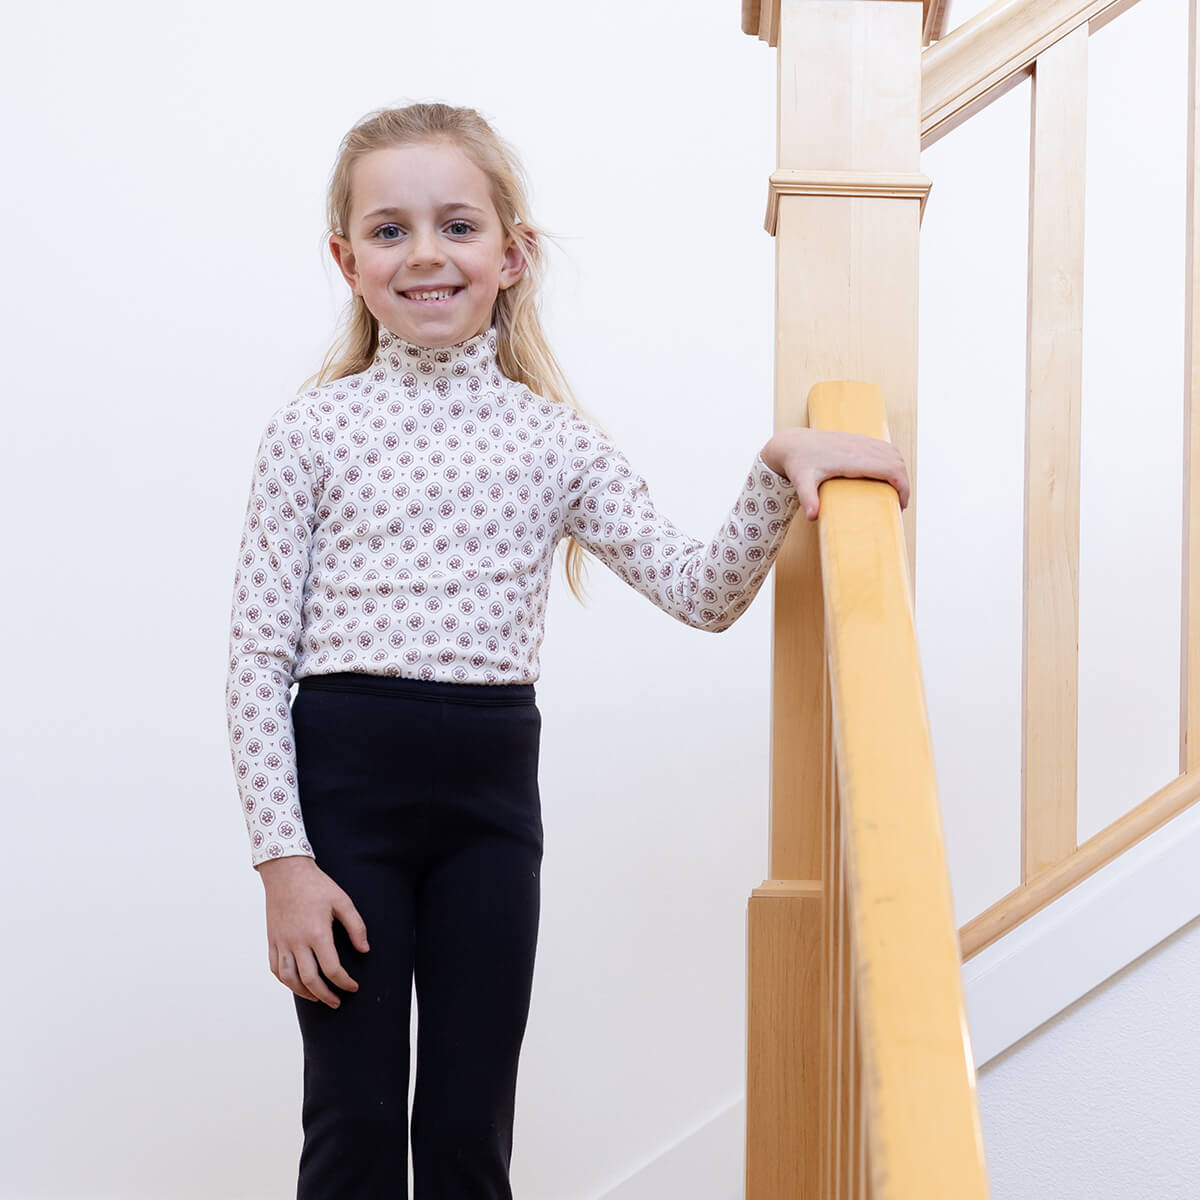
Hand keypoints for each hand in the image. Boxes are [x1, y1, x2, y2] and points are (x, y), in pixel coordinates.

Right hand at [257, 855, 369, 1008]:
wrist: (286, 872)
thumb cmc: (316, 885)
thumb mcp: (342, 901)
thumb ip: (356, 926)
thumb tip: (365, 950)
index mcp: (317, 933)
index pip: (332, 969)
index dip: (344, 982)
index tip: (353, 987)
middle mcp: (297, 941)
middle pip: (310, 980)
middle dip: (326, 995)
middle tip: (337, 1002)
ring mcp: (282, 942)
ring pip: (289, 979)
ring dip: (304, 993)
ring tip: (317, 998)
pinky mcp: (272, 940)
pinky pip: (275, 968)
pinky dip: (286, 981)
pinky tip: (296, 984)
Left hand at [761, 427, 909, 520]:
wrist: (791, 443)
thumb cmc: (797, 463)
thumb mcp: (801, 482)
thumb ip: (807, 498)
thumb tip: (812, 516)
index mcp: (853, 458)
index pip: (891, 469)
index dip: (903, 486)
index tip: (901, 504)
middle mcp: (860, 447)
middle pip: (897, 461)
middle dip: (904, 482)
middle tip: (900, 503)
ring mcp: (860, 440)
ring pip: (893, 452)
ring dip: (900, 471)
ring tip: (895, 491)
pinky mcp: (857, 439)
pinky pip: (884, 447)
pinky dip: (892, 461)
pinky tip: (886, 475)